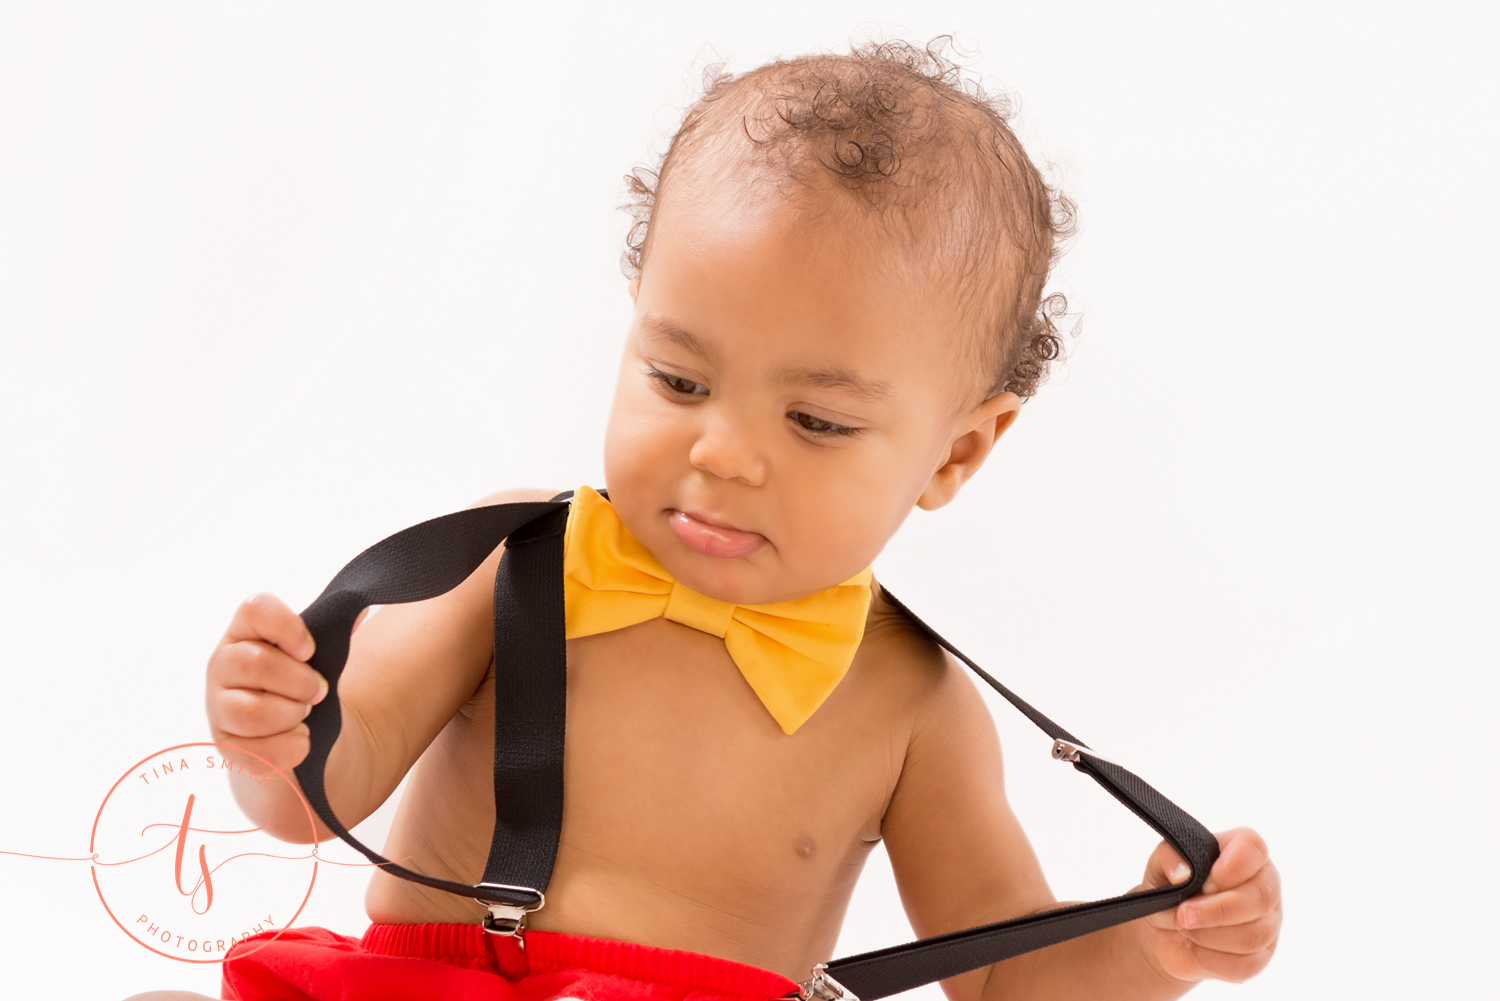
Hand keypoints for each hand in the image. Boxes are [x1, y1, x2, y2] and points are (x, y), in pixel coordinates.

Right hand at [205, 593, 328, 774]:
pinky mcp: (227, 746)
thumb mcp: (319, 653)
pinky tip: (300, 740)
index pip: (255, 608)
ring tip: (304, 715)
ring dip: (291, 715)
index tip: (310, 650)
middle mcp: (223, 665)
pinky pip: (254, 753)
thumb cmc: (303, 684)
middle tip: (318, 692)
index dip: (288, 627)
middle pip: (256, 663)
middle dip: (301, 682)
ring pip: (250, 712)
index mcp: (246, 632)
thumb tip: (359, 611)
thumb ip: (335, 629)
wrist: (297, 734)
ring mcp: (219, 707)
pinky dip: (289, 748)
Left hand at [1137, 828, 1280, 983]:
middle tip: (1182, 915)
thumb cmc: (1170, 886)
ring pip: (1255, 935)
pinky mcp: (1261, 956)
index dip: (1232, 865)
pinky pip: (1247, 965)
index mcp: (1244, 851)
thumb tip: (1183, 873)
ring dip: (1210, 936)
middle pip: (1262, 897)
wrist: (1164, 927)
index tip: (1205, 882)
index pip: (1253, 847)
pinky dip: (1212, 960)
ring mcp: (1268, 922)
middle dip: (1217, 911)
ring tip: (1184, 929)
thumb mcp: (1160, 864)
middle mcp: (1264, 884)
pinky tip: (1195, 948)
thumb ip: (1169, 857)